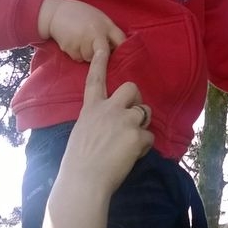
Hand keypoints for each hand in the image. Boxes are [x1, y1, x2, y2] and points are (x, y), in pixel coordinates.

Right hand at [38, 0, 124, 61]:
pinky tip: (74, 42)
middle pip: (104, 56)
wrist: (56, 12)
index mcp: (105, 26)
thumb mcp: (100, 18)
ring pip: (89, 59)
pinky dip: (77, 54)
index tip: (122, 56)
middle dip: (102, 56)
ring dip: (87, 54)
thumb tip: (119, 50)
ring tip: (82, 41)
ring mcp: (82, 42)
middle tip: (96, 48)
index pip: (120, 41)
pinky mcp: (70, 48)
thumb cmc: (82, 15)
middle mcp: (95, 34)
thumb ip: (111, 32)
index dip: (122, 50)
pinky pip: (78, 58)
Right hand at [60, 46, 153, 195]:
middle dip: (137, 100)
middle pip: (132, 88)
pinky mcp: (137, 134)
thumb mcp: (82, 133)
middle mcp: (108, 109)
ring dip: (142, 125)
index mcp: (91, 109)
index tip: (103, 47)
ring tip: (129, 143)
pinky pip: (149, 137)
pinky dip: (144, 147)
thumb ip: (97, 122)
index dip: (100, 62)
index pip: (95, 80)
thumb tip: (110, 125)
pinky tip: (131, 156)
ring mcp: (124, 119)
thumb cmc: (78, 163)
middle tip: (133, 117)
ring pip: (145, 112)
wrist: (84, 181)